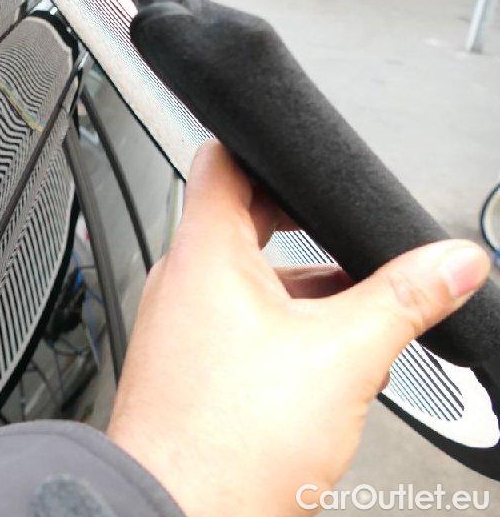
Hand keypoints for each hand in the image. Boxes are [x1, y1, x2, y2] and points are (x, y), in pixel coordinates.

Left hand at [106, 141, 490, 515]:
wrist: (176, 514)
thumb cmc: (227, 441)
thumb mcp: (343, 357)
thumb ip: (402, 300)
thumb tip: (451, 262)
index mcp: (204, 254)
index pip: (222, 162)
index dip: (264, 147)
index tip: (301, 156)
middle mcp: (180, 281)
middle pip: (240, 219)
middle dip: (298, 222)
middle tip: (345, 231)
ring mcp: (179, 324)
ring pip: (242, 276)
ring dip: (296, 280)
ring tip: (353, 300)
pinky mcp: (187, 364)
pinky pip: (234, 319)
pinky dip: (278, 321)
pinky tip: (321, 353)